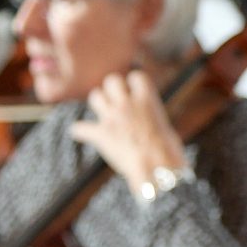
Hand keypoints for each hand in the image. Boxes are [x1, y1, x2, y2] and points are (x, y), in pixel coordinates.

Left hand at [69, 69, 187, 189]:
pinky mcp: (101, 135)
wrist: (156, 169)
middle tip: (116, 99)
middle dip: (113, 89)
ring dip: (98, 102)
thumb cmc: (168, 153)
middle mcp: (127, 104)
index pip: (137, 77)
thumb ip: (152, 121)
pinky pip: (82, 128)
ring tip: (102, 111)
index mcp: (146, 100)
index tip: (134, 89)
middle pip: (112, 81)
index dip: (134, 83)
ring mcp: (112, 118)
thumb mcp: (166, 130)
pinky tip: (79, 132)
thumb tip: (150, 125)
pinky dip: (80, 131)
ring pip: (96, 96)